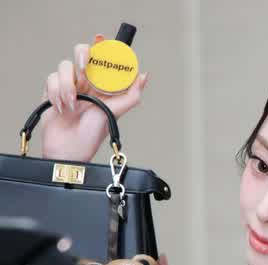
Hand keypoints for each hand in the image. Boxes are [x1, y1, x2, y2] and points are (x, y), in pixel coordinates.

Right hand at [40, 33, 149, 161]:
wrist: (68, 151)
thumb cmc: (91, 136)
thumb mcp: (114, 114)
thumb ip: (131, 96)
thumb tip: (144, 76)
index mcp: (103, 88)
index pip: (104, 60)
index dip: (103, 48)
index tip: (101, 40)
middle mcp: (87, 84)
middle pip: (83, 53)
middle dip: (83, 56)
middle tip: (85, 71)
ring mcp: (70, 87)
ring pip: (65, 65)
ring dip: (67, 84)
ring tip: (72, 104)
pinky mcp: (53, 92)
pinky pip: (52, 78)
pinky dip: (56, 93)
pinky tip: (62, 108)